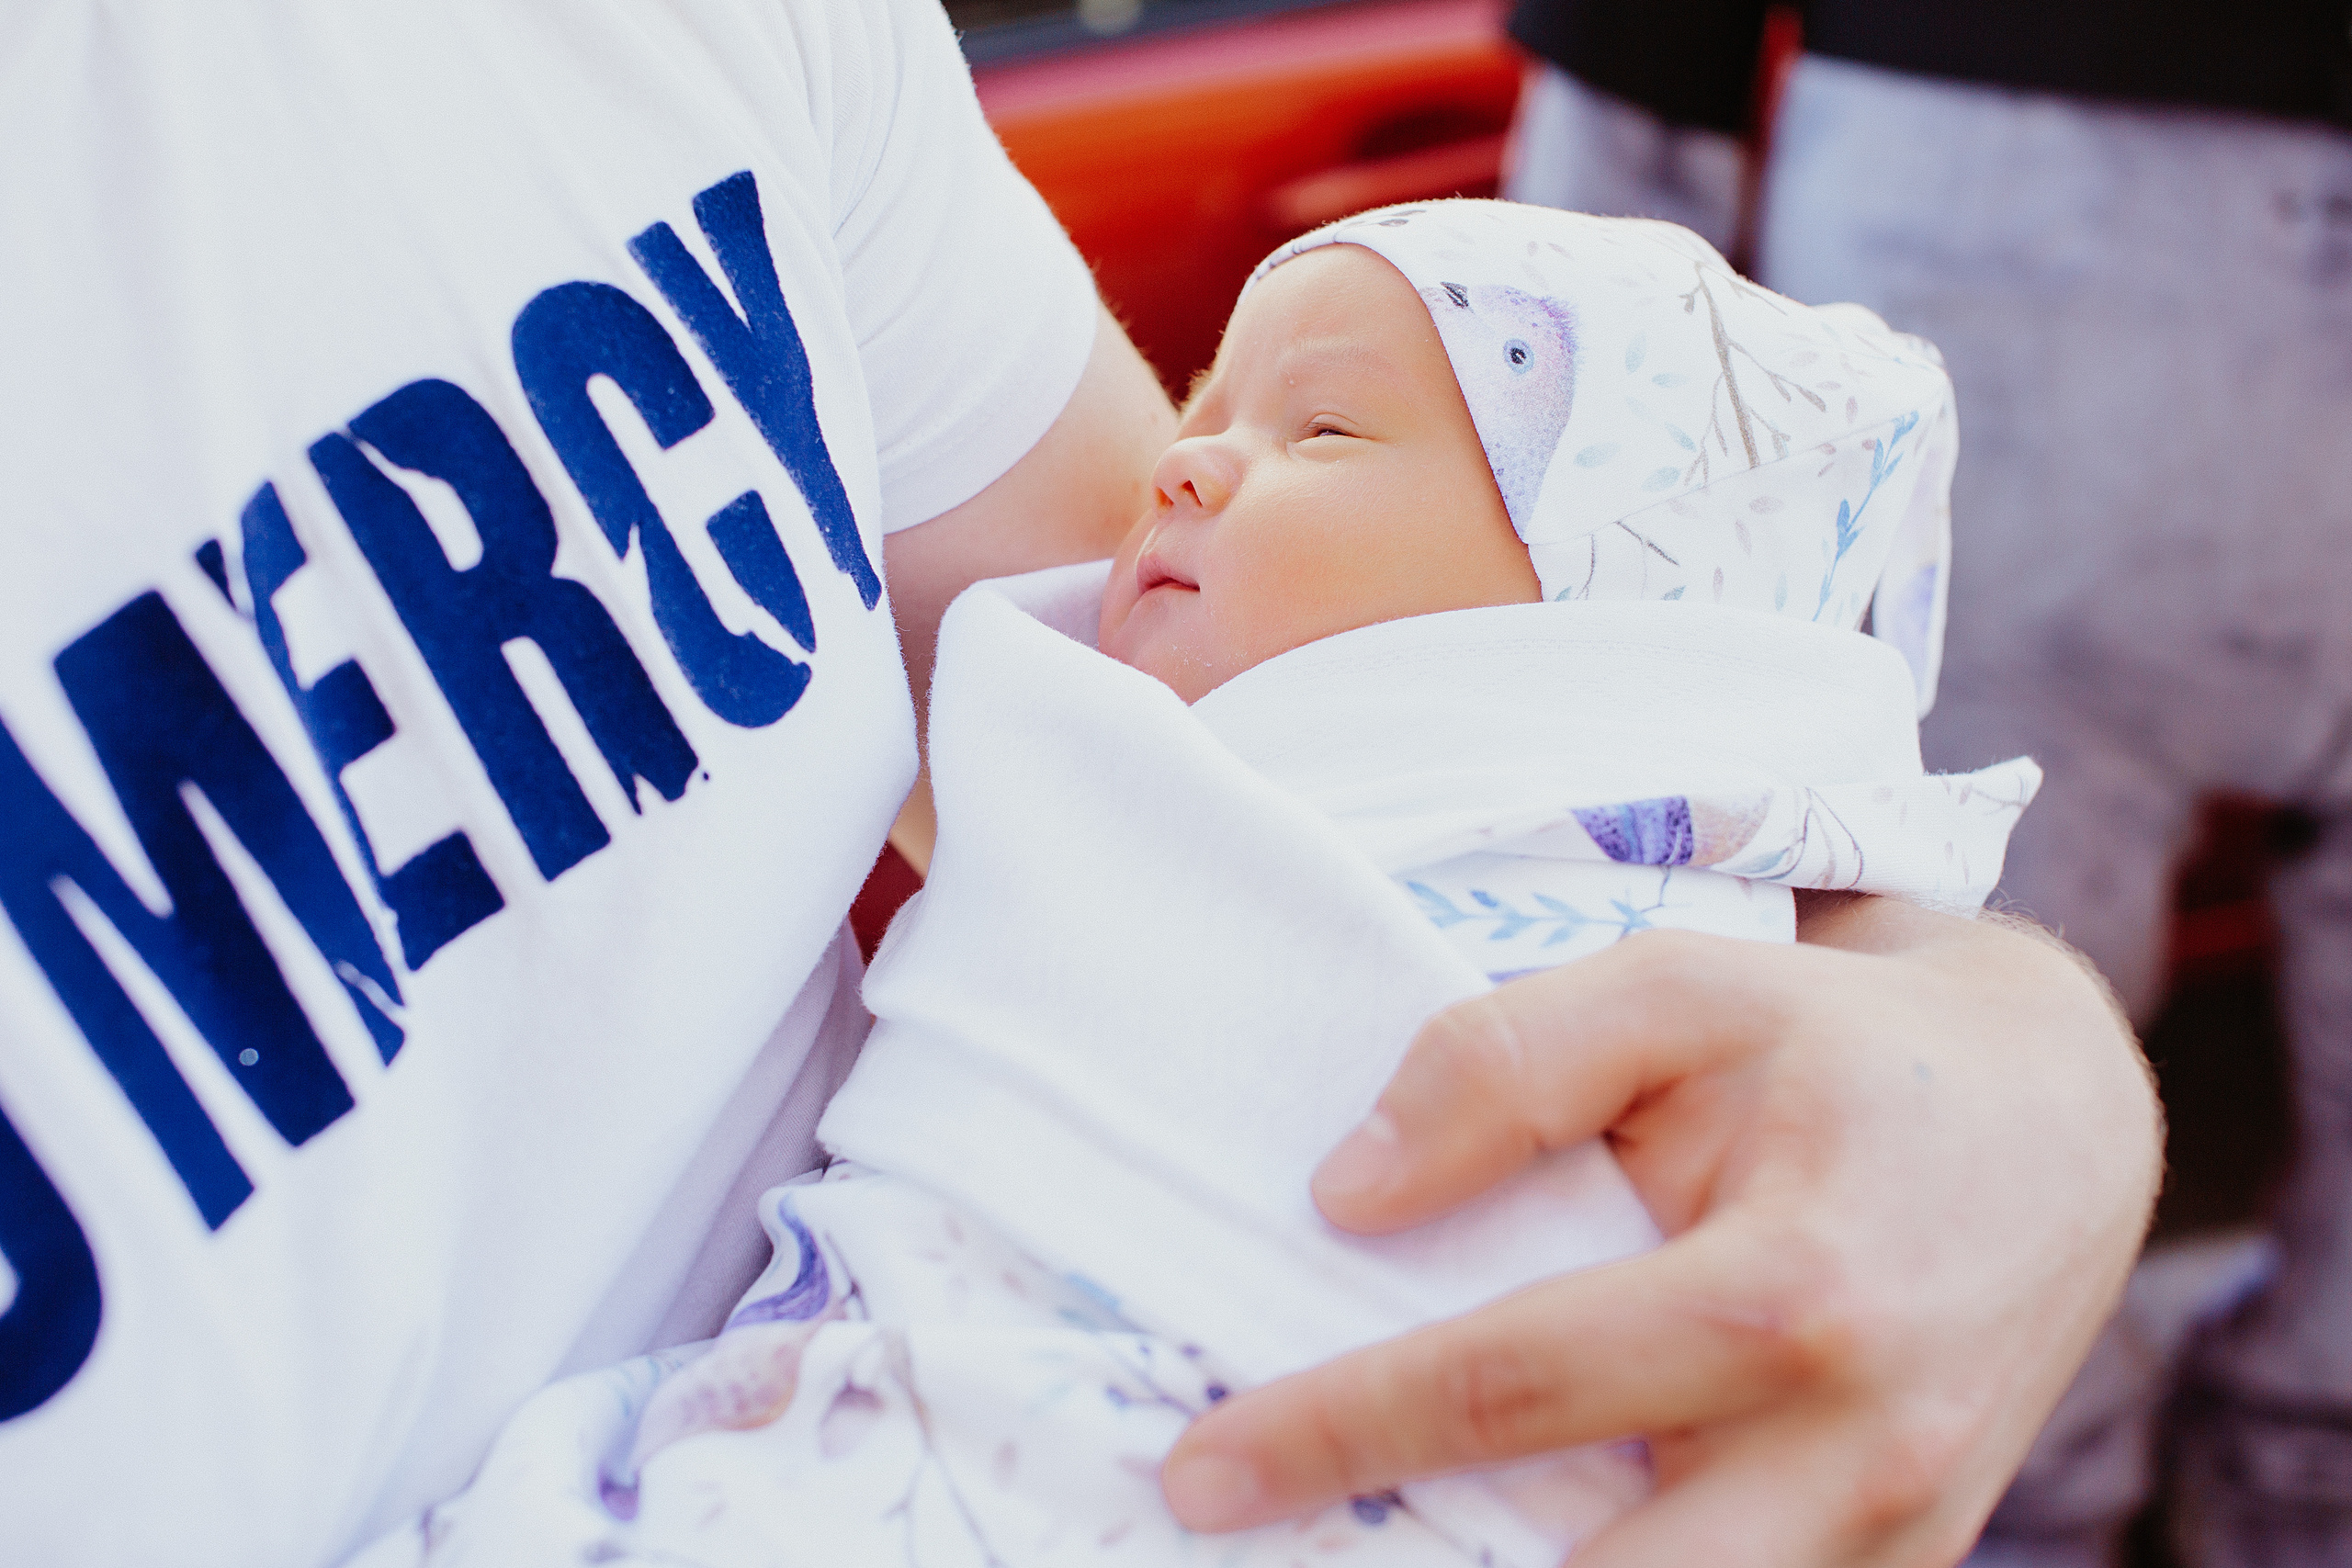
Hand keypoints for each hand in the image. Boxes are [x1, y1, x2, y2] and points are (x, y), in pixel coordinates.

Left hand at [1160, 896, 2159, 1566]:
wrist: (2055, 1127)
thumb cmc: (1836, 1047)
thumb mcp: (1679, 992)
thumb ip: (1506, 1066)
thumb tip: (1348, 1198)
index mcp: (1787, 1297)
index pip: (1513, 1389)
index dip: (1340, 1433)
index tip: (1205, 1466)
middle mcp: (1853, 1453)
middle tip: (1261, 1549)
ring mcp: (1895, 1537)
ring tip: (1371, 1550)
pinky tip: (1499, 1542)